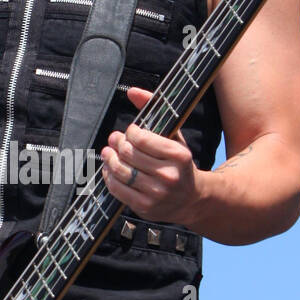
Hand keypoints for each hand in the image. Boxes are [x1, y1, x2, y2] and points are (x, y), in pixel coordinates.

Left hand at [100, 86, 204, 223]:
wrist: (192, 199)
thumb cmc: (179, 163)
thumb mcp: (174, 136)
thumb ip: (154, 109)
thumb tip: (132, 91)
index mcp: (179, 156)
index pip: (140, 138)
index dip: (129, 132)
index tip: (130, 132)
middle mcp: (169, 176)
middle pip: (128, 154)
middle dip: (116, 144)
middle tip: (113, 140)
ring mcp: (157, 194)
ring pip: (120, 172)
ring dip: (109, 159)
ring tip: (108, 153)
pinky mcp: (145, 208)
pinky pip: (118, 190)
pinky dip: (109, 177)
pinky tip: (109, 170)